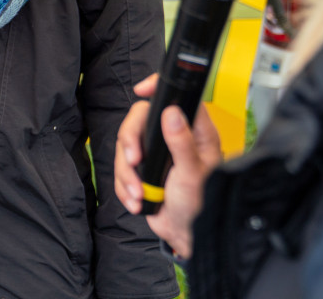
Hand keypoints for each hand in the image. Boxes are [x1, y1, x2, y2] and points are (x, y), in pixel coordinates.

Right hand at [114, 73, 222, 258]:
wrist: (186, 234)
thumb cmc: (201, 204)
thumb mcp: (193, 174)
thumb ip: (182, 143)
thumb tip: (171, 112)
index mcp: (194, 132)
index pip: (176, 97)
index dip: (157, 88)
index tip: (141, 90)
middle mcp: (172, 136)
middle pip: (139, 119)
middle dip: (130, 142)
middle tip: (134, 161)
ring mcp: (155, 152)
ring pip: (125, 145)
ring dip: (126, 173)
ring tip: (139, 194)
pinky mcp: (142, 168)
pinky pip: (120, 167)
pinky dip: (124, 185)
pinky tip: (137, 200)